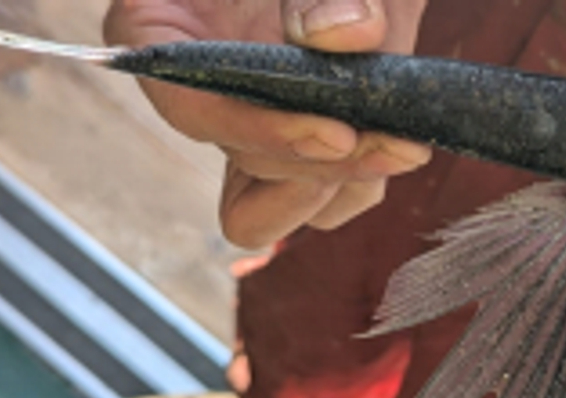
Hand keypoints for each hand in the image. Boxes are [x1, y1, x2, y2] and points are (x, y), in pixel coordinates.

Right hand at [104, 0, 431, 247]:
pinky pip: (326, 196)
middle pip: (245, 161)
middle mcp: (201, 91)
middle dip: (321, 162)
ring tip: (404, 142)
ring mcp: (250, 124)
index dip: (258, 129)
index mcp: (161, 34)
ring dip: (347, 180)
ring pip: (286, 197)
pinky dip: (365, 178)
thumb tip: (347, 32)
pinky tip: (401, 141)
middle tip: (397, 142)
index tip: (336, 132)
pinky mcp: (299, 148)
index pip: (190, 106)